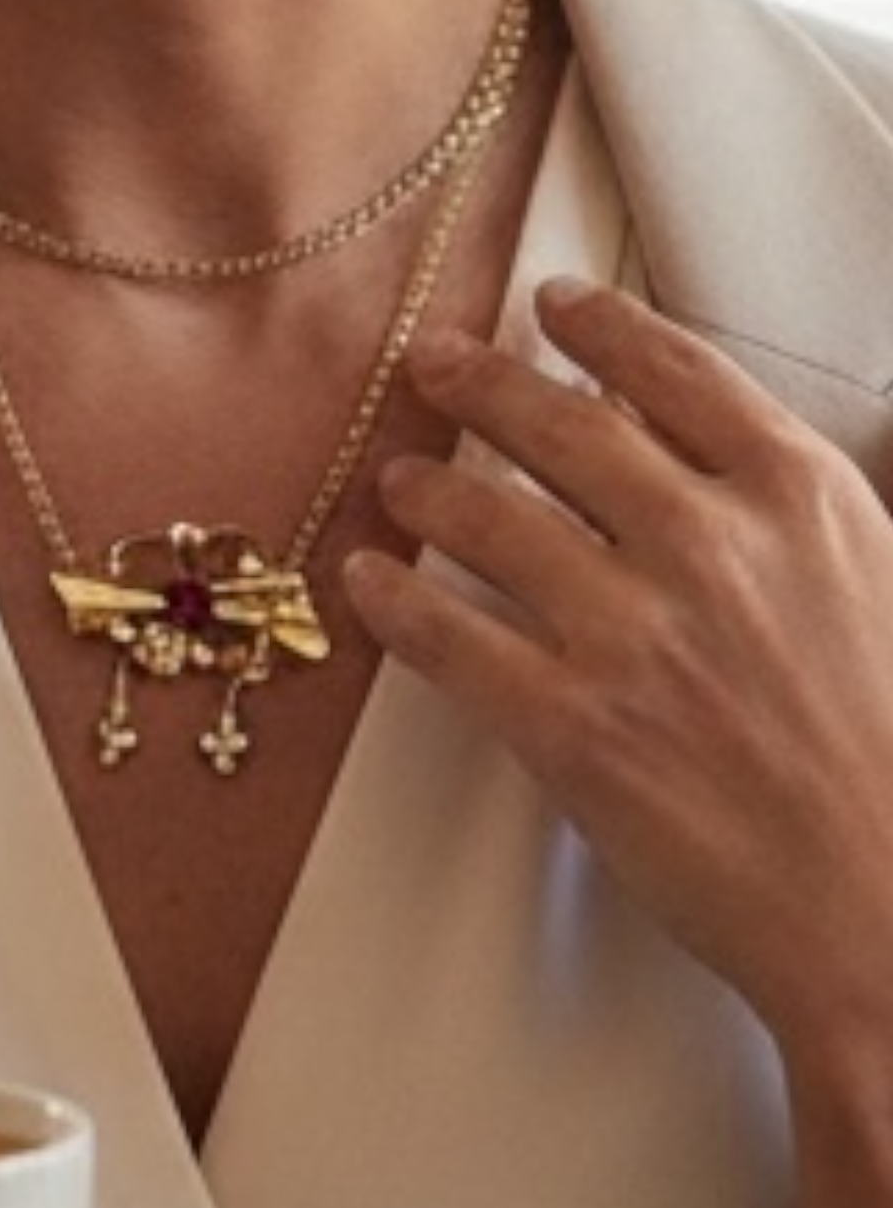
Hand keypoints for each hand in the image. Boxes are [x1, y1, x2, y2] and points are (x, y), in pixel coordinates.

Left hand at [345, 278, 892, 1089]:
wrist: (887, 903)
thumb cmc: (891, 757)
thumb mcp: (877, 587)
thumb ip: (793, 515)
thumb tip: (709, 456)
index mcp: (800, 500)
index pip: (677, 371)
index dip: (600, 329)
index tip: (554, 304)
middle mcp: (709, 546)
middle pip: (561, 428)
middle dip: (480, 381)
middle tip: (432, 363)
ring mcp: (632, 636)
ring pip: (488, 521)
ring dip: (426, 489)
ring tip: (397, 480)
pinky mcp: (569, 728)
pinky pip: (448, 639)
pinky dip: (394, 601)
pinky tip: (368, 580)